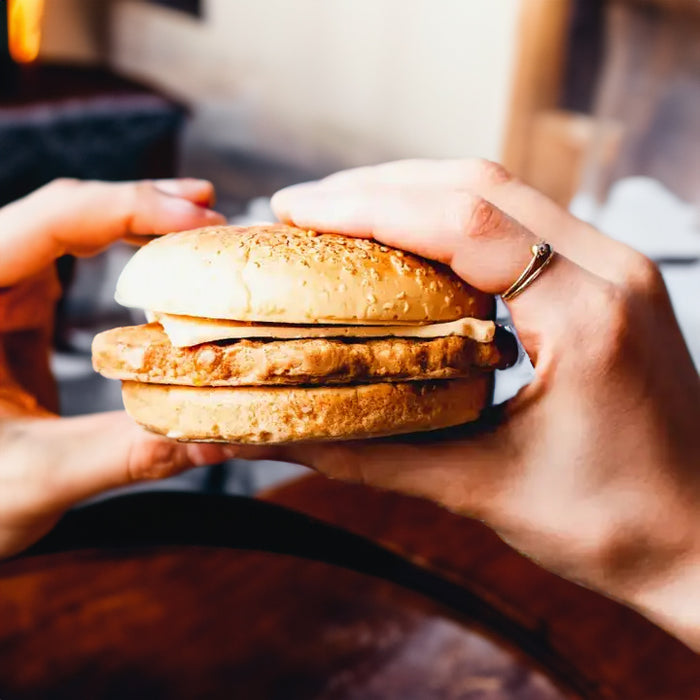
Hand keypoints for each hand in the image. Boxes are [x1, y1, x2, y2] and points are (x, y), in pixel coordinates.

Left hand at [0, 178, 235, 557]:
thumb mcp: (34, 479)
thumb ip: (124, 454)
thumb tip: (216, 442)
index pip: (47, 221)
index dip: (129, 207)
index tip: (198, 219)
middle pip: (65, 211)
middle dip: (144, 205)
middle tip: (214, 217)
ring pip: (72, 227)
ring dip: (139, 222)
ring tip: (201, 227)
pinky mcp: (19, 306)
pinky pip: (76, 258)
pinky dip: (128, 252)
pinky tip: (166, 262)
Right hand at [263, 159, 699, 648]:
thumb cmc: (614, 525)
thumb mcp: (481, 492)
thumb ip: (376, 460)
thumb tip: (290, 440)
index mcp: (586, 317)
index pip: (463, 224)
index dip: (370, 206)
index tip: (302, 211)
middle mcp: (611, 272)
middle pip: (480, 185)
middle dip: (382, 186)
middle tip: (309, 208)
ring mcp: (617, 269)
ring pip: (503, 193)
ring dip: (417, 192)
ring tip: (346, 214)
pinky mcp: (611, 281)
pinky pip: (523, 223)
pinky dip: (455, 218)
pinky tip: (412, 240)